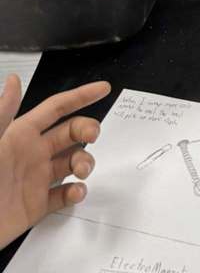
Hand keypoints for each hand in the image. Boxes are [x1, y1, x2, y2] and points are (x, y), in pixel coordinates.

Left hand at [0, 76, 110, 248]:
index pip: (57, 108)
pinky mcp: (37, 205)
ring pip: (72, 162)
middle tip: (93, 135)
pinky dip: (76, 193)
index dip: (81, 96)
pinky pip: (64, 195)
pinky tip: (75, 192)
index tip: (103, 89)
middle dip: (88, 129)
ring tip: (82, 171)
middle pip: (71, 132)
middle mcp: (32, 153)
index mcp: (21, 134)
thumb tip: (13, 81)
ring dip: (85, 162)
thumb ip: (3, 114)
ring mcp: (36, 179)